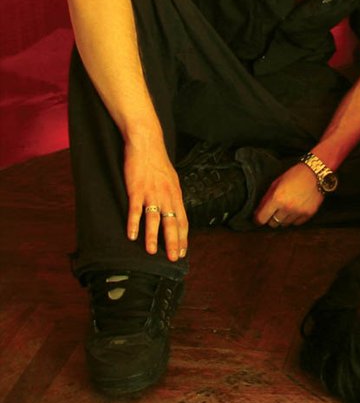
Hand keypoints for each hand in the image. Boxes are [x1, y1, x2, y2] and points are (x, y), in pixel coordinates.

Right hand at [124, 141, 188, 260]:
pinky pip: (135, 209)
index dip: (183, 237)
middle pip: (172, 223)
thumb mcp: (171, 180)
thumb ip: (172, 196)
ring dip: (153, 237)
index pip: (182, 220)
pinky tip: (132, 235)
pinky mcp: (136, 189)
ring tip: (151, 252)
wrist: (146, 143)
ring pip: (154, 219)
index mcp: (175, 194)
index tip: (183, 252)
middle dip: (173, 242)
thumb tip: (174, 211)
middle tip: (174, 259)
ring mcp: (151, 193)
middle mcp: (166, 195)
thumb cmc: (158, 163)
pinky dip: (133, 223)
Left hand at [254, 162, 323, 227]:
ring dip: (283, 218)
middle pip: (273, 223)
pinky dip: (294, 218)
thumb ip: (266, 198)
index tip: (259, 218)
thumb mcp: (276, 183)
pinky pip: (296, 223)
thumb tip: (257, 212)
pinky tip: (296, 209)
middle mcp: (287, 207)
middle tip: (275, 211)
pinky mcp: (308, 214)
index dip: (258, 219)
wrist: (316, 172)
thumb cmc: (295, 175)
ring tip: (287, 208)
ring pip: (285, 224)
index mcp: (277, 198)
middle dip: (272, 218)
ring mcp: (299, 211)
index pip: (262, 218)